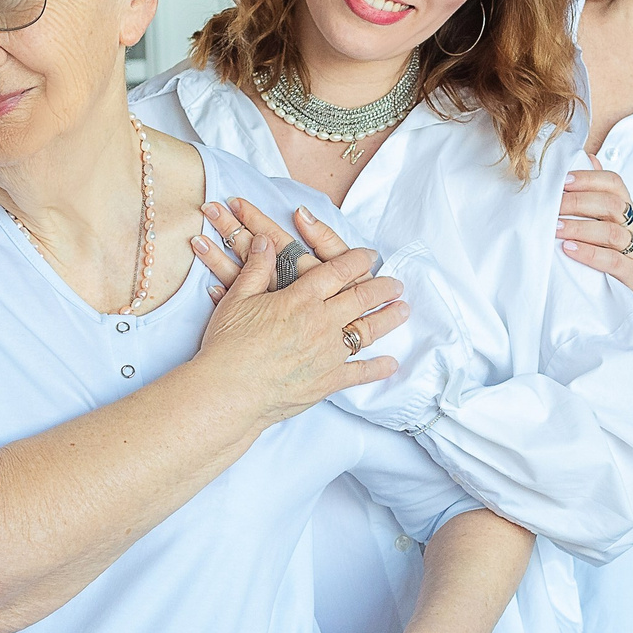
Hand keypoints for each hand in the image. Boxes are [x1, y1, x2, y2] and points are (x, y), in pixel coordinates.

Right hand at [189, 200, 406, 425]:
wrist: (229, 391)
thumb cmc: (228, 345)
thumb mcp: (237, 298)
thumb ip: (256, 268)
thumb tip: (265, 241)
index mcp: (301, 298)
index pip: (337, 271)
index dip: (356, 260)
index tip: (369, 255)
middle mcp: (321, 322)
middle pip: (361, 298)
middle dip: (382, 288)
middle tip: (397, 283)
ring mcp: (328, 353)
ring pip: (367, 332)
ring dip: (389, 319)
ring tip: (404, 310)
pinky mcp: (327, 381)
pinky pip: (359, 373)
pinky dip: (378, 368)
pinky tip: (391, 363)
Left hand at [558, 157, 632, 316]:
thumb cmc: (615, 260)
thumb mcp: (606, 227)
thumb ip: (597, 196)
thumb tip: (586, 157)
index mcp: (629, 210)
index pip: (615, 183)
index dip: (589, 178)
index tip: (563, 181)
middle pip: (613, 204)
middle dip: (578, 202)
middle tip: (552, 205)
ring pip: (612, 232)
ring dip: (580, 227)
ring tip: (555, 229)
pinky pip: (613, 261)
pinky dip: (589, 253)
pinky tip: (569, 250)